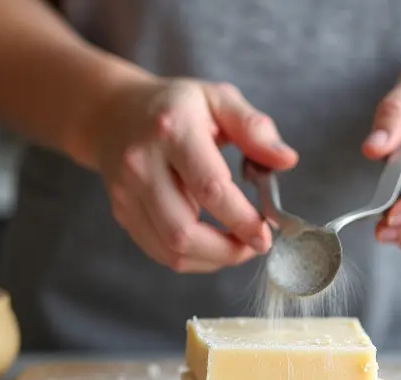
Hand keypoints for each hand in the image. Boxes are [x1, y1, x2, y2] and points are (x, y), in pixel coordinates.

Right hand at [90, 78, 297, 271]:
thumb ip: (254, 128)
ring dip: (212, 259)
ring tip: (237, 246)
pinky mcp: (122, 213)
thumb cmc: (176, 106)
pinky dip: (193, 258)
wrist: (114, 112)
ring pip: (171, 249)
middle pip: (184, 230)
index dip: (242, 219)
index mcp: (172, 130)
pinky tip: (212, 245)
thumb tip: (287, 160)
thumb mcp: (219, 99)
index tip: (267, 233)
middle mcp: (142, 164)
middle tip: (256, 245)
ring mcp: (127, 193)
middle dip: (228, 250)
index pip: (210, 187)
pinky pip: (160, 252)